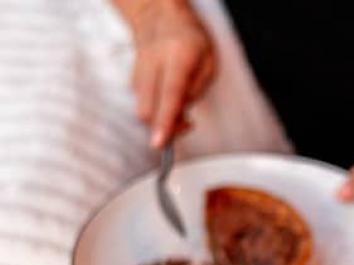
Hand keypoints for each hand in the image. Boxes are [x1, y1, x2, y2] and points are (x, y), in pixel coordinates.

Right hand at [127, 0, 215, 147]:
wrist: (159, 17)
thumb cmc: (191, 42)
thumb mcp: (208, 63)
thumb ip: (196, 90)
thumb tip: (180, 116)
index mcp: (178, 58)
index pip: (170, 94)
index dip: (165, 121)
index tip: (159, 144)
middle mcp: (153, 64)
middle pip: (149, 110)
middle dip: (166, 127)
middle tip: (187, 123)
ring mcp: (138, 72)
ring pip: (143, 110)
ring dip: (161, 119)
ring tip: (180, 108)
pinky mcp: (132, 80)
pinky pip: (143, 104)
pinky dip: (156, 110)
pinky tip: (167, 99)